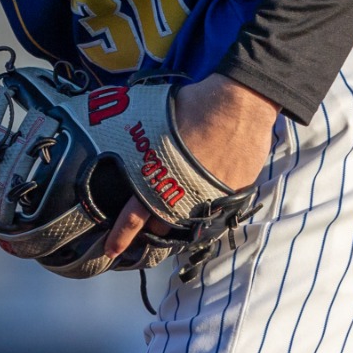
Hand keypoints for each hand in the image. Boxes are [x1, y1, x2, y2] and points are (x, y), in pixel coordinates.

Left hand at [99, 73, 276, 262]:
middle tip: (146, 225)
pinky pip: (214, 208)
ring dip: (177, 219)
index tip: (112, 249)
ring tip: (173, 211)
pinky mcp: (232, 194)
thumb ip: (140, 141)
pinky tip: (200, 196)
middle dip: (152, 226)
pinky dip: (204, 205)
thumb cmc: (195, 105)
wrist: (240, 103)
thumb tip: (123, 143)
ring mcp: (210, 196)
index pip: (134, 215)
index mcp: (159, 175)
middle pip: (161, 224)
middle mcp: (184, 193)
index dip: (121, 235)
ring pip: (188, 221)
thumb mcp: (155, 117)